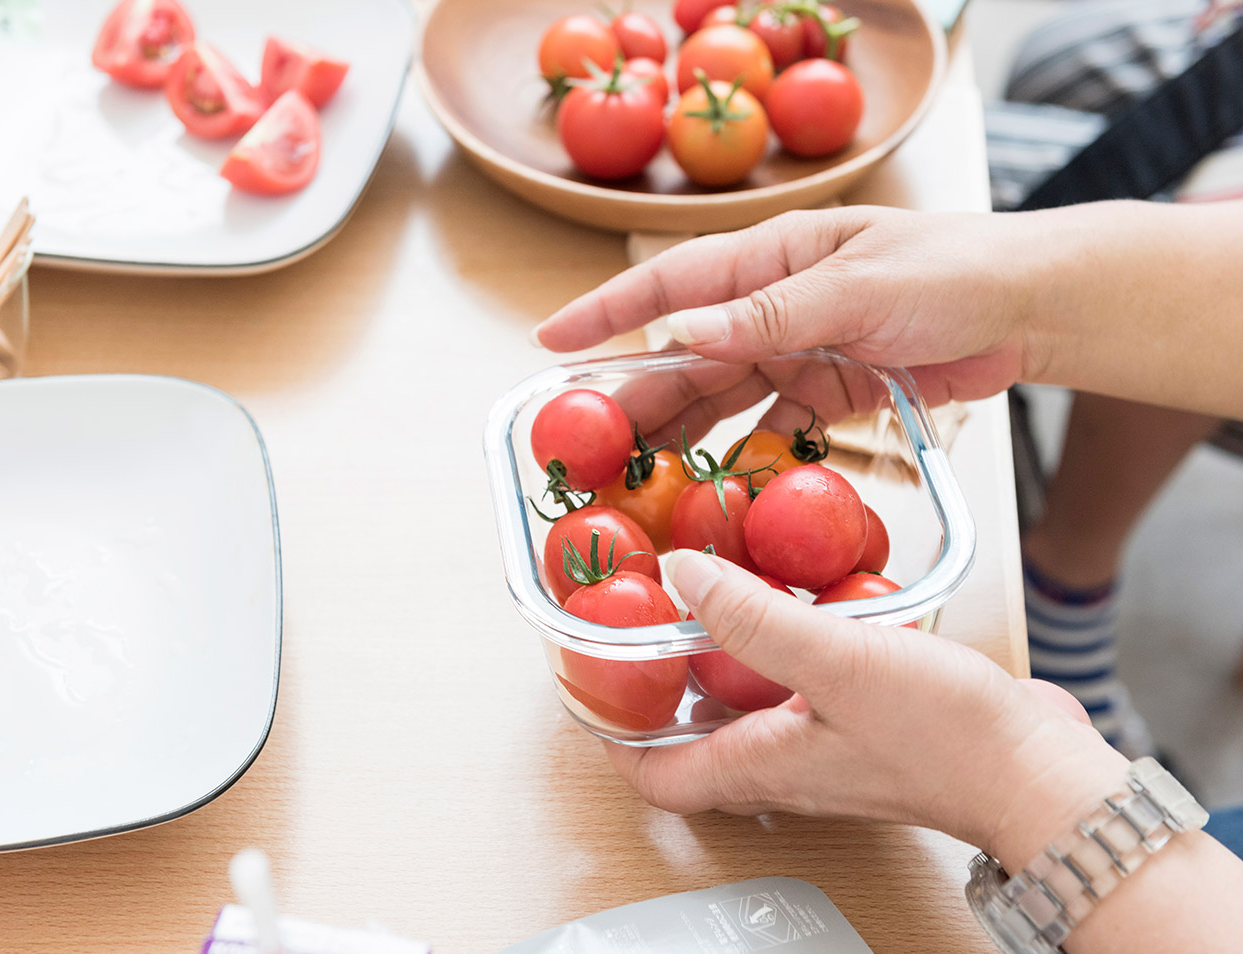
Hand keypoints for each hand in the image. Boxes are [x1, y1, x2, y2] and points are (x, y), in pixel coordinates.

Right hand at [535, 200, 1242, 419]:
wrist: (1031, 307)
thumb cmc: (952, 272)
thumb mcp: (858, 288)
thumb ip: (768, 316)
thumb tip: (681, 335)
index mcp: (772, 257)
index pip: (670, 285)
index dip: (606, 316)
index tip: (550, 346)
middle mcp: (773, 305)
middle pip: (686, 355)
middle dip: (635, 399)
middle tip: (589, 447)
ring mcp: (799, 350)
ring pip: (720, 397)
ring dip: (679, 435)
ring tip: (636, 477)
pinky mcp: (828, 391)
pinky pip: (771, 428)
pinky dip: (746, 458)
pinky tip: (719, 489)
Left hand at [611, 549, 1128, 870]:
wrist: (1042, 771)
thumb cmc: (946, 735)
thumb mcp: (835, 659)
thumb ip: (753, 617)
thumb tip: (679, 573)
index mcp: (757, 767)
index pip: (654, 778)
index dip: (610, 739)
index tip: (586, 686)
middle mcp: (782, 766)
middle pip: (692, 740)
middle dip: (657, 691)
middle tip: (637, 630)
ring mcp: (824, 749)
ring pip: (746, 710)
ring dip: (718, 663)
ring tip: (703, 599)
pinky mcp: (863, 727)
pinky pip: (797, 691)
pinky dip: (780, 652)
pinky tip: (795, 601)